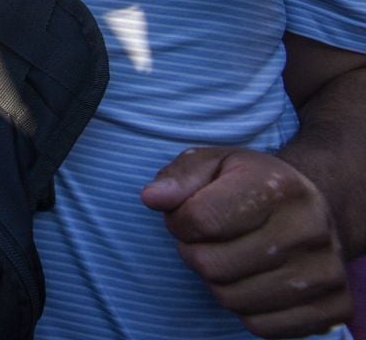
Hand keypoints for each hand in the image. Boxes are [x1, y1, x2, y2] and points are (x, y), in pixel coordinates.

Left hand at [142, 147, 353, 336]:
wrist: (312, 211)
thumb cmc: (250, 186)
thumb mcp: (213, 164)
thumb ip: (179, 178)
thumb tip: (153, 199)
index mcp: (277, 187)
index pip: (200, 220)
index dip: (178, 223)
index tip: (186, 217)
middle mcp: (309, 228)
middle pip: (212, 265)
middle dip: (195, 253)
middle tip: (207, 241)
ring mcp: (327, 270)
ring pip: (233, 299)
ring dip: (217, 282)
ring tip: (230, 257)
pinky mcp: (336, 306)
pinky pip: (262, 326)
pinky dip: (245, 309)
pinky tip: (254, 280)